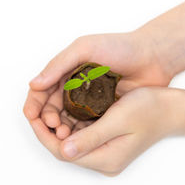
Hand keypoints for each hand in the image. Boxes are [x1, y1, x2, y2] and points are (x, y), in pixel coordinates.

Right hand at [24, 32, 171, 139]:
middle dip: (47, 118)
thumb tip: (34, 84)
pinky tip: (76, 137)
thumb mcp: (85, 48)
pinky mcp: (102, 111)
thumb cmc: (119, 47)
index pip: (42, 90)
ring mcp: (88, 100)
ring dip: (61, 128)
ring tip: (62, 134)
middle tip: (52, 126)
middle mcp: (74, 87)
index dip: (34, 103)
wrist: (152, 56)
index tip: (31, 115)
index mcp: (66, 71)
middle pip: (51, 108)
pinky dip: (78, 132)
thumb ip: (59, 65)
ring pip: (66, 119)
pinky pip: (85, 124)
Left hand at [27, 87, 178, 175]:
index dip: (44, 134)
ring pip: (72, 140)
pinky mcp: (107, 141)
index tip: (32, 115)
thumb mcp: (117, 121)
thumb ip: (89, 138)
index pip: (63, 151)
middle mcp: (103, 159)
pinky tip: (65, 107)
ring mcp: (106, 151)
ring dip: (59, 125)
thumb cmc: (149, 110)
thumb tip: (63, 149)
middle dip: (49, 129)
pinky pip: (82, 133)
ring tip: (48, 106)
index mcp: (105, 159)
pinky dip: (71, 122)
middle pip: (65, 148)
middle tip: (36, 109)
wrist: (171, 108)